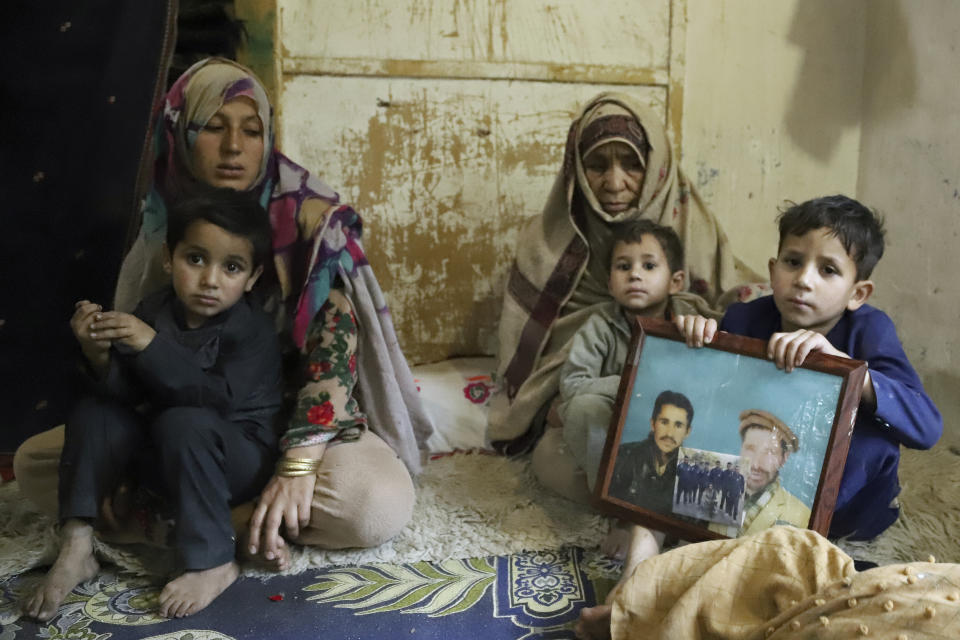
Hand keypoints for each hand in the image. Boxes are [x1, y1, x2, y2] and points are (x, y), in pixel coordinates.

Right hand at [71, 300, 109, 369]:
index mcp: (74, 322)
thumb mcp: (84, 319)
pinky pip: (103, 327)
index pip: (82, 308)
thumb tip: (86, 301)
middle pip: (90, 313)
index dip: (91, 306)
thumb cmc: (90, 330)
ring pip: (96, 319)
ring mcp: (85, 333)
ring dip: (103, 317)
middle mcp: (77, 328)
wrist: (94, 348)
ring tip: (105, 319)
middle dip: (98, 310)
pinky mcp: (94, 338)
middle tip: (103, 312)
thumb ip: (84, 310)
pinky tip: (110, 324)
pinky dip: (107, 324)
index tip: (98, 307)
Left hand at [89, 311, 155, 351]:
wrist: (152, 341)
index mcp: (128, 317)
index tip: (94, 316)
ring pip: (115, 330)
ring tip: (93, 334)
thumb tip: (104, 323)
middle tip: (91, 324)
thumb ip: (118, 323)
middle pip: (113, 320)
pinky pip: (119, 338)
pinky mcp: (132, 338)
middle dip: (101, 322)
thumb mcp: (129, 325)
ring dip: (103, 332)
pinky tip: (104, 341)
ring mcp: (132, 329)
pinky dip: (110, 339)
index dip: (104, 315)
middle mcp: (130, 321)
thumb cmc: (140, 333)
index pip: (114, 314)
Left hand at [247, 445, 324, 560]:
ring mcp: (291, 501)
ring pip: (290, 525)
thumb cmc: (282, 477)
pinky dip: (303, 525)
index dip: (254, 537)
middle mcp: (276, 502)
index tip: (253, 550)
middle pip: (271, 527)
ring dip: (291, 534)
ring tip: (292, 538)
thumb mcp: (268, 490)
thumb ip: (265, 505)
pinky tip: (303, 526)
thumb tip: (262, 522)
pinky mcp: (304, 500)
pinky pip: (304, 518)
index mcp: (265, 499)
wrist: (298, 462)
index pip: (256, 521)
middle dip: (270, 544)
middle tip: (271, 556)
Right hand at [673, 314, 716, 346]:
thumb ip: (718, 339)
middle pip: (699, 321)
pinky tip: (683, 335)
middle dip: (698, 334)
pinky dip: (681, 326)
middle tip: (698, 345)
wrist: (693, 340)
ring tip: (690, 344)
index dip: (709, 331)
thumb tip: (724, 337)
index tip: (707, 341)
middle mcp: (700, 319)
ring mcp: (690, 318)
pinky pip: (679, 319)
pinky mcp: (681, 319)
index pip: (711, 322)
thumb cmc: (704, 342)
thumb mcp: (712, 342)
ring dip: (689, 333)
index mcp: (710, 323)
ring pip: (689, 320)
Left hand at [767, 329, 847, 371]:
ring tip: (789, 369)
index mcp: (792, 336)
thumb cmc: (812, 364)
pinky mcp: (818, 338)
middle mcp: (799, 333)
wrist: (834, 363)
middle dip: (780, 355)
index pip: (776, 336)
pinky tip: (798, 364)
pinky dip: (800, 355)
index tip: (770, 359)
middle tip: (780, 368)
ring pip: (792, 344)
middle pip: (783, 341)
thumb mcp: (795, 359)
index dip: (771, 346)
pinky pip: (805, 345)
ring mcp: (809, 334)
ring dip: (789, 358)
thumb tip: (769, 362)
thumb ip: (784, 357)